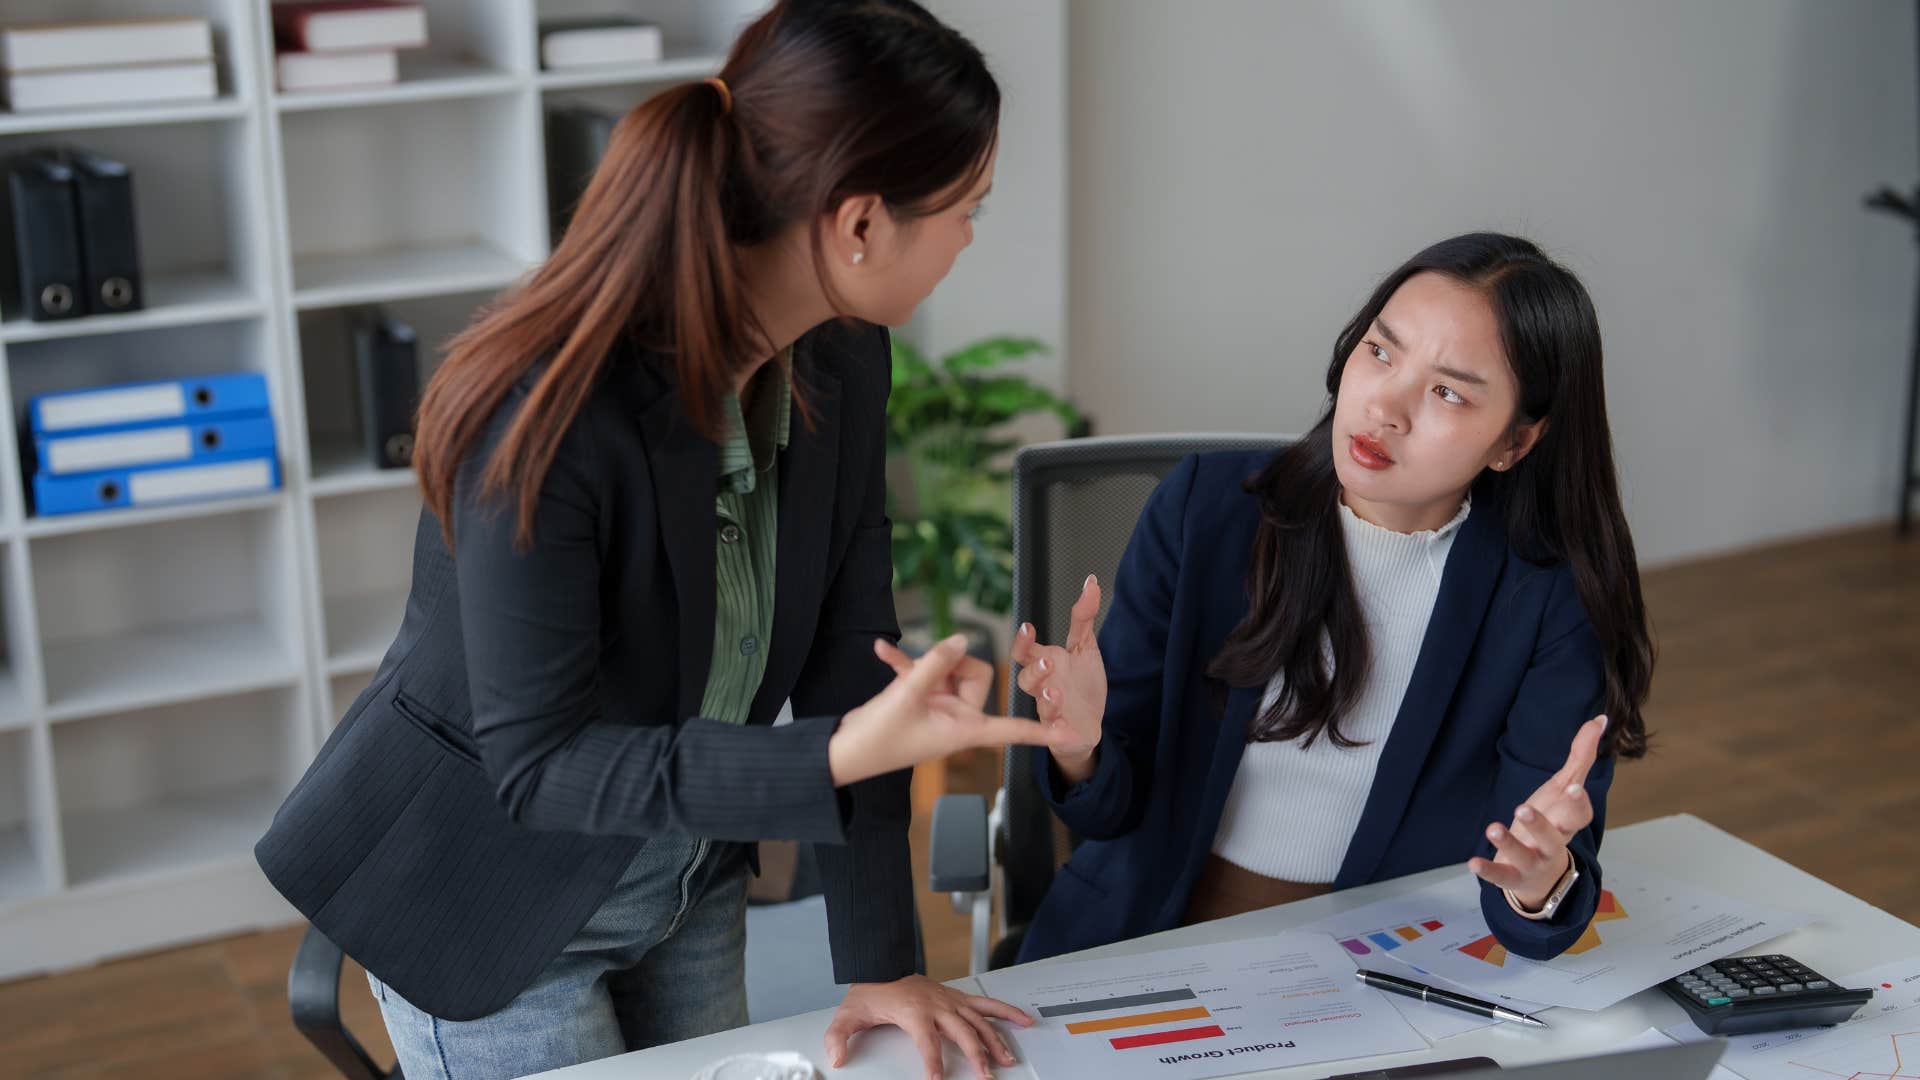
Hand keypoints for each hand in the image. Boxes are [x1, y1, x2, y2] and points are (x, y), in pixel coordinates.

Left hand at [824, 975, 1031, 1079]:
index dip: (933, 1062)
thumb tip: (836, 1056)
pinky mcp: (957, 998)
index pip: (927, 1041)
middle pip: (962, 1032)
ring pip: (980, 1020)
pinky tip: (1023, 1021)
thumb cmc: (870, 992)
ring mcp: (950, 1000)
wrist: (881, 966)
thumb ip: (839, 1037)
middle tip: (985, 1077)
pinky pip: (986, 1004)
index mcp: (914, 1011)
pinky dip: (1006, 1012)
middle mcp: (937, 1005)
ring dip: (995, 1040)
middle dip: (975, 1056)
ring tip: (1008, 1060)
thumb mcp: (849, 1016)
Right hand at [827, 634, 1076, 786]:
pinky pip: (920, 672)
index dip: (1041, 730)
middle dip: (951, 663)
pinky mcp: (918, 698)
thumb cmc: (879, 737)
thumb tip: (960, 638)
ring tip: (896, 664)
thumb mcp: (908, 696)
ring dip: (923, 662)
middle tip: (925, 670)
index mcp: (964, 729)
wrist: (844, 751)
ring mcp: (938, 707)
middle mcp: (957, 717)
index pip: (1013, 729)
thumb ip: (935, 664)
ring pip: (948, 668)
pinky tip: (882, 652)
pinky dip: (902, 663)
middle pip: (976, 675)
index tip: (1071, 731)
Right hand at [1008, 575, 1106, 772]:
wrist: (1089, 724)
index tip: (1028, 627)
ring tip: (1054, 685)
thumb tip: (1091, 582)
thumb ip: (1083, 617)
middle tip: (1046, 658)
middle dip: (1032, 665)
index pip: (1025, 650)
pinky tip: (1060, 702)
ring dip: (1043, 690)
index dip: (1023, 640)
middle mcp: (1042, 683)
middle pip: (1024, 674)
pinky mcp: (1058, 727)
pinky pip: (1051, 721)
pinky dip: (1054, 712)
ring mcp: (1048, 706)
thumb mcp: (1086, 648)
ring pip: (1036, 697)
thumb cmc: (1081, 685)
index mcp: (1045, 662)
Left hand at [1469, 714, 1606, 908]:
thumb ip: (1581, 756)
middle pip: (1553, 837)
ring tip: (1492, 827)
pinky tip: (1471, 862)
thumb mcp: (1565, 789)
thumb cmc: (1554, 821)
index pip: (1580, 815)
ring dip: (1508, 842)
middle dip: (1540, 824)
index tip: (1576, 787)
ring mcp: (1532, 861)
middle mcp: (1553, 843)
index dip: (1578, 803)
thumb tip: (1601, 718)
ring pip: (1524, 854)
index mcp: (1567, 822)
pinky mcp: (1512, 874)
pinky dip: (1487, 870)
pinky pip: (1501, 875)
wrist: (1542, 874)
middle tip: (1523, 807)